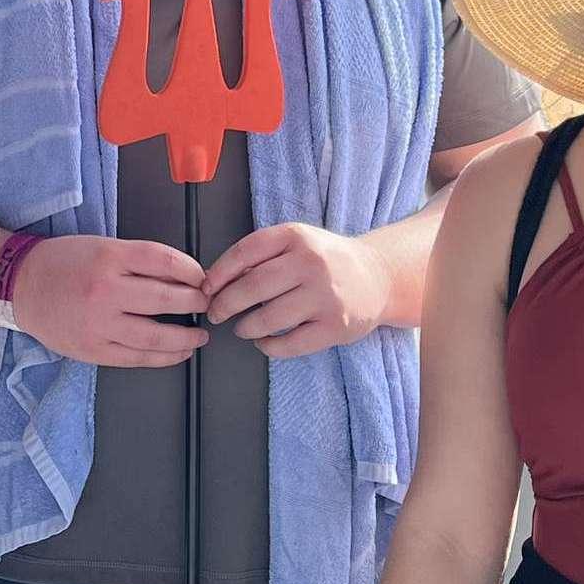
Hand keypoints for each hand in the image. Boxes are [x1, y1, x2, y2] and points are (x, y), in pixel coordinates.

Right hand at [8, 234, 210, 367]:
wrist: (20, 286)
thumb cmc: (64, 262)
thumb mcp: (102, 246)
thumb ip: (139, 260)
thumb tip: (183, 277)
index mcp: (110, 257)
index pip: (165, 262)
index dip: (192, 271)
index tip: (202, 278)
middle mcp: (105, 290)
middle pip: (166, 299)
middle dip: (195, 303)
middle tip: (206, 304)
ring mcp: (99, 324)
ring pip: (156, 335)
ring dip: (186, 337)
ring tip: (200, 335)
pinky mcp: (93, 350)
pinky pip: (137, 358)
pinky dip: (164, 357)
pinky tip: (178, 353)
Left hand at [202, 223, 390, 359]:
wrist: (377, 277)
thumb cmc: (327, 260)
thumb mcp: (297, 242)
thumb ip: (262, 254)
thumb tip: (217, 279)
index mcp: (296, 237)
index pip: (245, 252)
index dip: (218, 273)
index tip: (206, 288)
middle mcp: (311, 263)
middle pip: (252, 287)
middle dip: (225, 304)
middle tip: (215, 313)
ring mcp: (325, 297)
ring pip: (268, 318)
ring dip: (245, 327)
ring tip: (242, 328)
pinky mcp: (335, 327)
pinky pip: (290, 344)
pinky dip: (268, 346)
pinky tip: (264, 342)